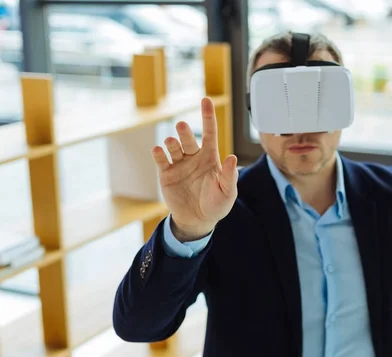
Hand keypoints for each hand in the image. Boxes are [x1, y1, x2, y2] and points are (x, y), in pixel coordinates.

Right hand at [152, 97, 237, 240]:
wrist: (198, 221)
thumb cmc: (216, 205)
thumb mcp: (227, 193)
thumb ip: (229, 176)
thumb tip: (232, 158)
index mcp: (210, 157)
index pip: (210, 133)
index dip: (208, 116)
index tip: (206, 100)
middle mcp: (194, 157)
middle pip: (189, 138)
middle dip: (185, 131)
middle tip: (182, 126)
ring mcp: (179, 164)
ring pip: (174, 147)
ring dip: (172, 142)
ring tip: (171, 143)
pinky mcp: (166, 174)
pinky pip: (161, 160)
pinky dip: (159, 154)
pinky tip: (159, 150)